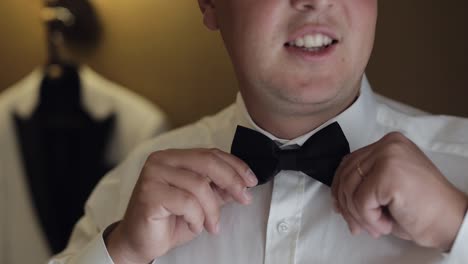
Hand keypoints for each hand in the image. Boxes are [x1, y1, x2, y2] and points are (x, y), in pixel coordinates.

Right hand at [105, 148, 257, 263]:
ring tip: (211, 224)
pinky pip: (187, 202)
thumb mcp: (201, 204)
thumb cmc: (167, 221)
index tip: (251, 181)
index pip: (210, 153)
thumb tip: (242, 184)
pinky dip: (196, 218)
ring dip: (212, 210)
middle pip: (207, 162)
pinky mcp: (149, 193)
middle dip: (231, 181)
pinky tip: (193, 225)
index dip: (235, 166)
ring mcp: (153, 174)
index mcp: (174, 157)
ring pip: (199, 185)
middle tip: (244, 198)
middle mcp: (161, 160)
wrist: (139, 242)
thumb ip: (218, 190)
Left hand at [332, 132, 467, 250]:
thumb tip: (336, 197)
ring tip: (376, 226)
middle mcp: (388, 144)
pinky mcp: (389, 173)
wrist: (450, 222)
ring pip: (350, 188)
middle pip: (346, 174)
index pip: (349, 162)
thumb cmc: (421, 209)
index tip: (341, 208)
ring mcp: (389, 156)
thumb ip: (364, 181)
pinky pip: (360, 201)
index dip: (339, 188)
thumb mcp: (387, 187)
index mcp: (389, 144)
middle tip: (356, 226)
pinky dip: (369, 219)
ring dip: (358, 215)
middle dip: (346, 205)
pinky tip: (385, 225)